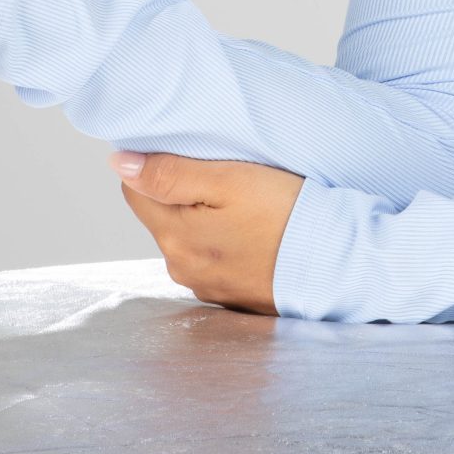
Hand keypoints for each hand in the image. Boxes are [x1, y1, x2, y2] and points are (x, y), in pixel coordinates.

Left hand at [109, 151, 305, 314]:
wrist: (335, 261)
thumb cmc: (286, 214)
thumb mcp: (228, 180)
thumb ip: (170, 173)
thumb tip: (119, 163)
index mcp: (175, 238)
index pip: (135, 192)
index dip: (155, 166)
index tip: (191, 156)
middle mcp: (183, 268)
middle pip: (162, 216)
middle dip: (183, 194)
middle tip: (227, 177)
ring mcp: (208, 286)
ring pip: (189, 238)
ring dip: (205, 220)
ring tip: (245, 204)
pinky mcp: (233, 296)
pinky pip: (214, 259)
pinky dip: (225, 243)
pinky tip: (253, 232)